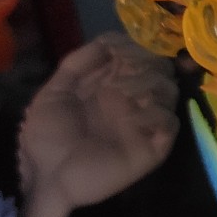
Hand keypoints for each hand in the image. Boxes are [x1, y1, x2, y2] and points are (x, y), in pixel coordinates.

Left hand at [18, 35, 178, 216]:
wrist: (46, 176)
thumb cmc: (46, 136)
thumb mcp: (53, 92)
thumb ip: (77, 63)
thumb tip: (109, 41)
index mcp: (110, 85)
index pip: (139, 54)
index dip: (134, 46)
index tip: (117, 49)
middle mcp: (131, 100)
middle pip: (161, 68)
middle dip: (147, 61)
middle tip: (124, 70)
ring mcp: (143, 123)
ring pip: (170, 90)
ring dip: (149, 84)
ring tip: (123, 93)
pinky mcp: (152, 147)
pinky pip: (169, 122)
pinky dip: (155, 114)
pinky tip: (130, 119)